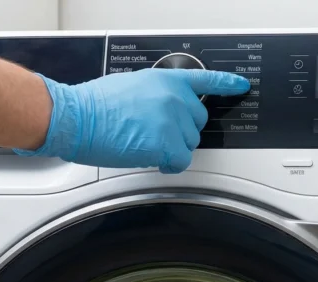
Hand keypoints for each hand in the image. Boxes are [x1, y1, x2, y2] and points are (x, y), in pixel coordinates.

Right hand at [16, 68, 249, 172]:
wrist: (77, 117)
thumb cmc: (94, 105)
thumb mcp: (132, 85)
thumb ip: (156, 94)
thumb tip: (164, 108)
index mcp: (166, 80)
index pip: (205, 80)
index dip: (226, 84)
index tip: (240, 86)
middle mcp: (174, 98)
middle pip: (197, 122)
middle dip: (181, 131)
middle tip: (155, 134)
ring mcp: (172, 120)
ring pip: (188, 144)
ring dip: (172, 149)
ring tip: (145, 143)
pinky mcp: (166, 143)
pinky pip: (180, 162)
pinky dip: (168, 164)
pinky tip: (151, 158)